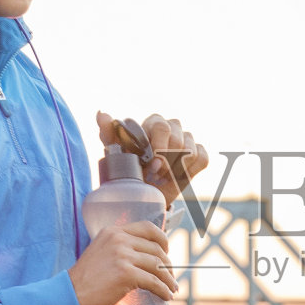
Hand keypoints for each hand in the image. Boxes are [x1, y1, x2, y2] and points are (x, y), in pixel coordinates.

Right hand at [67, 219, 178, 304]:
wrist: (69, 295)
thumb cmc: (84, 280)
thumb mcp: (100, 252)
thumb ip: (119, 248)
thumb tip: (143, 256)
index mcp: (113, 232)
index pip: (147, 228)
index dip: (162, 240)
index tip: (166, 252)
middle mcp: (119, 240)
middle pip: (156, 248)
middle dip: (167, 264)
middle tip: (170, 276)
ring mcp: (123, 256)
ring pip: (158, 265)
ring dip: (168, 279)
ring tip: (172, 288)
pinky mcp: (126, 274)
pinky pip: (154, 282)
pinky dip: (163, 290)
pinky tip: (166, 296)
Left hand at [95, 111, 209, 204]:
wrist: (145, 190)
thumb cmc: (129, 167)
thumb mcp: (116, 153)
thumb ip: (108, 133)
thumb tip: (101, 114)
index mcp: (153, 122)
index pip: (162, 128)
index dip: (159, 148)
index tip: (151, 165)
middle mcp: (172, 127)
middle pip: (178, 140)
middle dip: (167, 162)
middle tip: (155, 174)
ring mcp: (187, 139)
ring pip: (191, 151)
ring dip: (176, 169)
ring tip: (163, 176)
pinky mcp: (199, 154)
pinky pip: (202, 159)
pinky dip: (190, 170)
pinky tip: (177, 175)